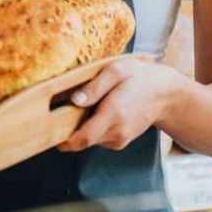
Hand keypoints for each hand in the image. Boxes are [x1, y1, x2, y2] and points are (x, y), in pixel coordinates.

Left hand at [56, 57, 178, 151]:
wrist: (164, 93)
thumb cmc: (138, 77)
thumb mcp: (115, 71)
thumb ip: (94, 87)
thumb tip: (74, 100)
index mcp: (114, 114)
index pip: (83, 138)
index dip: (63, 140)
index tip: (47, 132)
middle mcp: (117, 131)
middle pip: (83, 140)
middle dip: (68, 130)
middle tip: (57, 112)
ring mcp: (120, 139)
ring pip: (90, 139)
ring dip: (81, 127)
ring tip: (84, 105)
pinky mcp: (121, 140)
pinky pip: (98, 137)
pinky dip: (92, 127)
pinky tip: (97, 111)